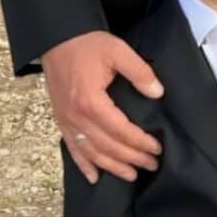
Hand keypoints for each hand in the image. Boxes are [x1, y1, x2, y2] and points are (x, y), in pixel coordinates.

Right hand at [43, 31, 163, 184]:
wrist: (58, 40)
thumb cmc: (88, 44)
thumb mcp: (118, 51)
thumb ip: (140, 72)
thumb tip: (158, 92)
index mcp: (91, 102)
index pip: (121, 131)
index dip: (140, 143)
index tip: (157, 148)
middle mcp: (76, 117)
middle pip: (107, 147)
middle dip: (131, 158)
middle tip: (151, 165)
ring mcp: (66, 121)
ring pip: (90, 153)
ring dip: (111, 166)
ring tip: (130, 175)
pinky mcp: (61, 120)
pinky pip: (72, 148)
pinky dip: (83, 164)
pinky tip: (94, 176)